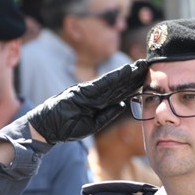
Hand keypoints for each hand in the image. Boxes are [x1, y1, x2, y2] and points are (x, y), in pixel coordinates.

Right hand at [28, 60, 147, 143]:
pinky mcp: (81, 91)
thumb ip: (107, 115)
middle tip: (147, 66)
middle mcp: (94, 95)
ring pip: (111, 82)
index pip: (118, 93)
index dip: (132, 86)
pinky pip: (101, 84)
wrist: (47, 127)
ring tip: (140, 66)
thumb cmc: (66, 128)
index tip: (145, 80)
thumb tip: (122, 104)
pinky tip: (125, 72)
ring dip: (127, 74)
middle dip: (132, 76)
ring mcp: (87, 91)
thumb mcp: (91, 125)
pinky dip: (113, 78)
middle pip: (117, 85)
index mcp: (97, 103)